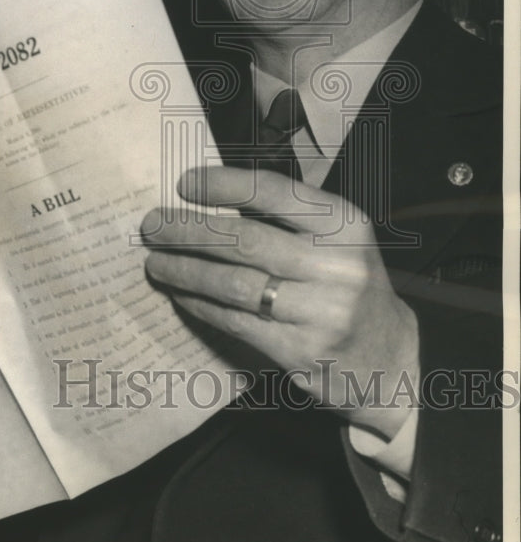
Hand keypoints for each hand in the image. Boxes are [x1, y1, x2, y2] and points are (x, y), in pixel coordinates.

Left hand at [142, 166, 418, 439]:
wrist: (390, 359)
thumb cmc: (346, 286)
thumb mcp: (336, 240)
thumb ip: (286, 218)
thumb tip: (208, 199)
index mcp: (344, 224)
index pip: (274, 192)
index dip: (224, 184)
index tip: (184, 182)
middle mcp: (336, 265)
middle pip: (245, 240)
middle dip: (188, 230)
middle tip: (152, 225)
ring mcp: (320, 311)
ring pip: (234, 283)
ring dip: (185, 270)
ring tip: (155, 262)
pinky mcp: (300, 351)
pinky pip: (235, 321)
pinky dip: (200, 304)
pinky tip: (181, 294)